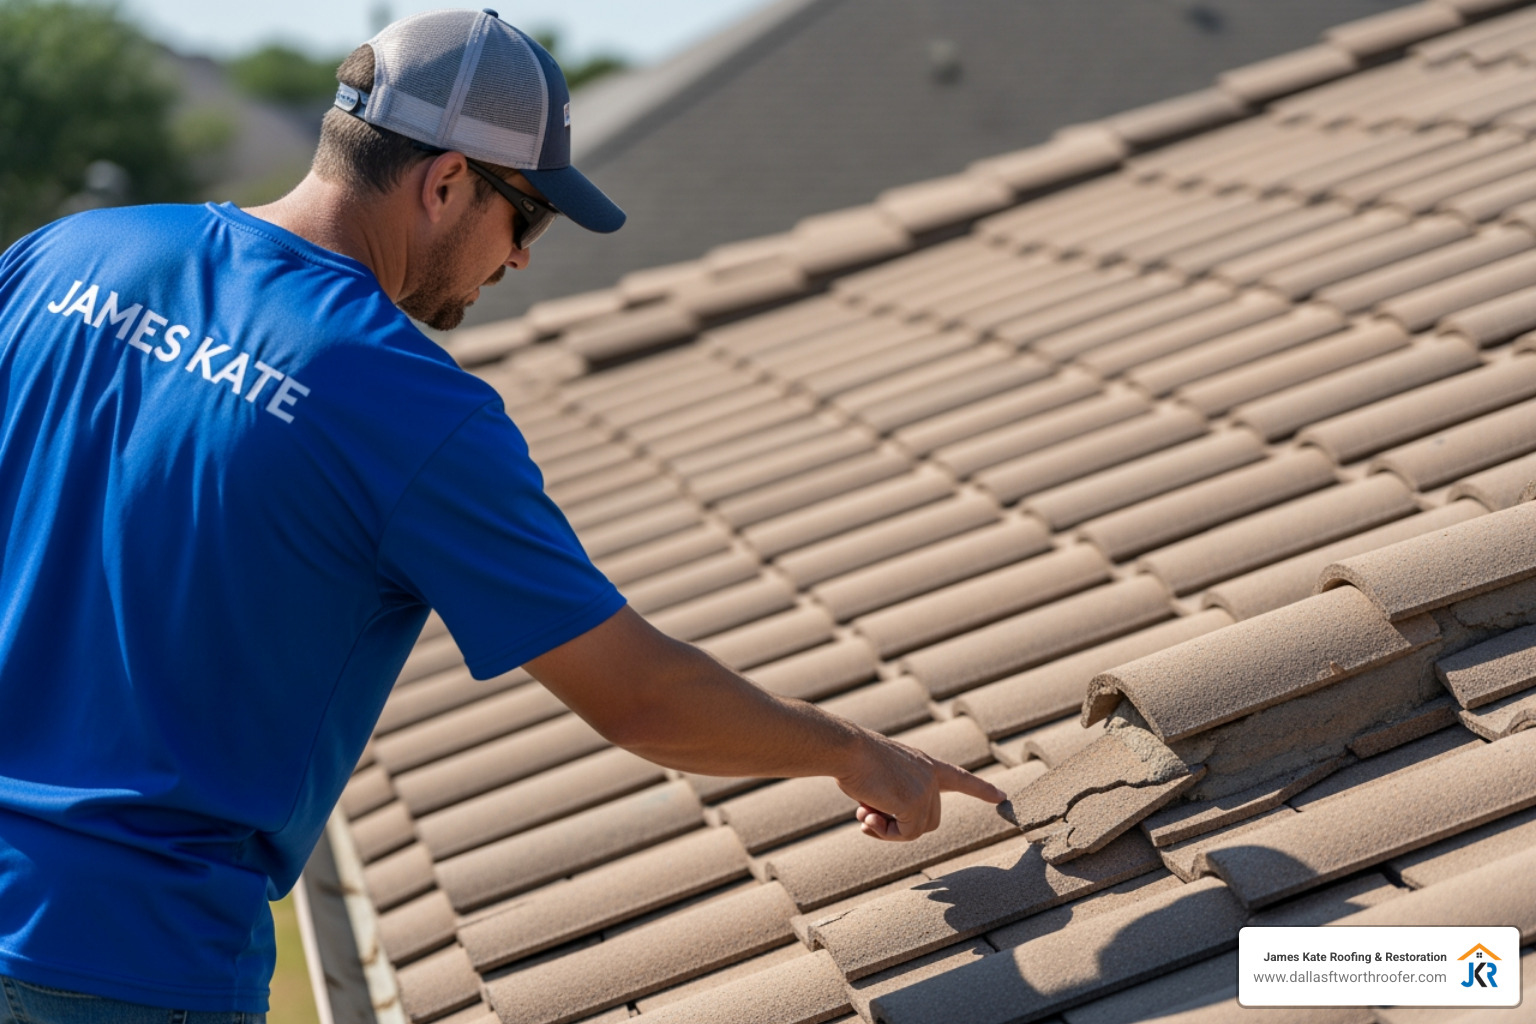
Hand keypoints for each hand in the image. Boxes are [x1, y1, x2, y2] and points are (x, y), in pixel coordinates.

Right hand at [835, 731, 1006, 841]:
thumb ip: (891, 798)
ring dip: (888, 830)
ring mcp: (925, 790)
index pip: (960, 778)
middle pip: (928, 819)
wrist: (847, 749)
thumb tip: (879, 820)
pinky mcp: (914, 803)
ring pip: (916, 830)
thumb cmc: (854, 760)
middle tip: (869, 818)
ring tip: (866, 815)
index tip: (1002, 796)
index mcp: (925, 764)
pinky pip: (903, 834)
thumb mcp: (880, 778)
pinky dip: (884, 832)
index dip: (980, 789)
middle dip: (898, 825)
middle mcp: (931, 776)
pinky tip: (866, 816)